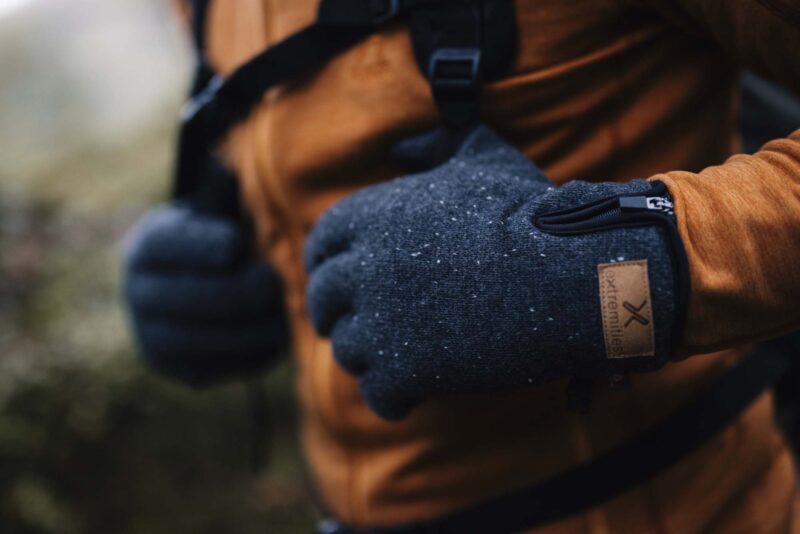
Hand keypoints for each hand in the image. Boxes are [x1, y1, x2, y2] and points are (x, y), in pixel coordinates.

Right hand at [123, 203, 287, 385]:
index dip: (200, 245)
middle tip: (273, 282)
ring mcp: (153, 336)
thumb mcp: (216, 210)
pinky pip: (217, 368)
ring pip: (203, 339)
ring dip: (249, 328)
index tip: (236, 241)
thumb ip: (225, 199)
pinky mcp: (180, 369)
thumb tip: (234, 175)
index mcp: (147, 247)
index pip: (165, 245)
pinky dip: (250, 354)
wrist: (198, 283)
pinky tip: (275, 336)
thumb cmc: (220, 236)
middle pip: (188, 298)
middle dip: (237, 291)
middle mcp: (138, 293)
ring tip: (283, 313)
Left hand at [305, 126, 686, 419]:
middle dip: (338, 315)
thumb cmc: (530, 214)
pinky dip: (395, 398)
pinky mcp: (406, 370)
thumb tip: (402, 147)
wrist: (568, 274)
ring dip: (372, 358)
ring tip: (402, 358)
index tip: (346, 283)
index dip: (328, 267)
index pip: (320, 246)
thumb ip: (438, 141)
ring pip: (349, 351)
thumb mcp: (483, 156)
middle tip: (368, 326)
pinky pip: (378, 395)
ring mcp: (381, 321)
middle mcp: (364, 267)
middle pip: (323, 302)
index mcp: (372, 216)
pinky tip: (416, 392)